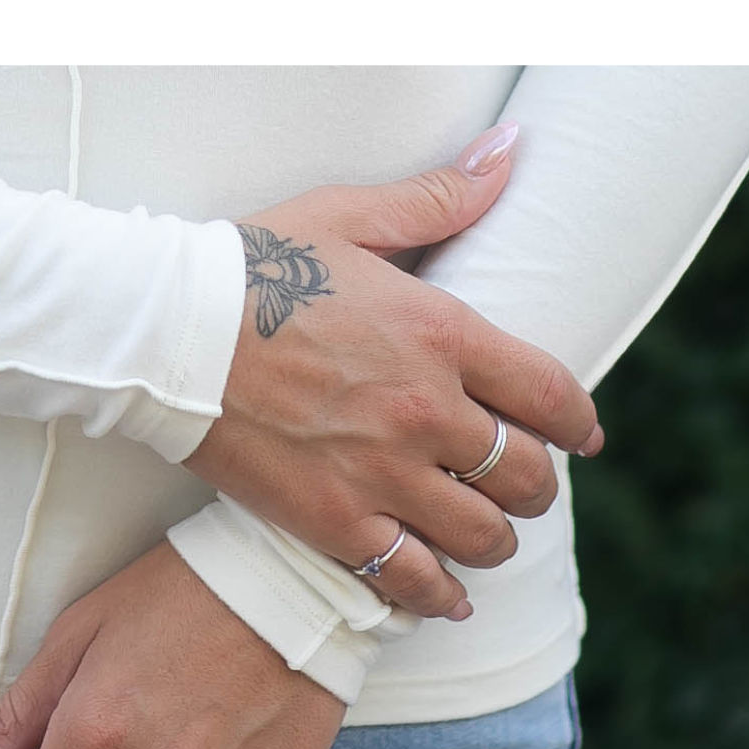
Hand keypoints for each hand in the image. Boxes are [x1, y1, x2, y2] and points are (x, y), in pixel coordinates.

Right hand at [179, 123, 591, 628]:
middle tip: (526, 485)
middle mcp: (428, 411)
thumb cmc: (253, 263)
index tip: (584, 436)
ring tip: (486, 534)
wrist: (165, 332)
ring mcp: (384, 474)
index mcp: (443, 333)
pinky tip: (448, 597)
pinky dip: (441, 596)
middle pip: (527, 474)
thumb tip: (510, 151)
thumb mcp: (348, 216)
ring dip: (497, 538)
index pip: (550, 393)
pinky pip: (414, 580)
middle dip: (538, 484)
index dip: (579, 423)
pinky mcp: (335, 523)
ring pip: (484, 534)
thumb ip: (438, 198)